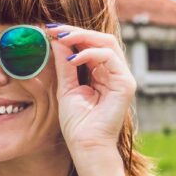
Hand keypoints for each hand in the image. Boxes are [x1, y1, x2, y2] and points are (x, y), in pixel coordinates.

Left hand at [45, 24, 135, 156]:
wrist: (86, 145)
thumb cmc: (77, 123)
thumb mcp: (66, 87)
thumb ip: (64, 64)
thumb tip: (56, 40)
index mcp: (101, 72)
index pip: (89, 44)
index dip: (71, 34)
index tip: (49, 30)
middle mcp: (113, 72)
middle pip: (99, 39)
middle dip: (76, 31)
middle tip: (54, 29)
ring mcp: (122, 77)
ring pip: (107, 42)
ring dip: (82, 37)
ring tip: (62, 38)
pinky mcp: (126, 83)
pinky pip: (110, 57)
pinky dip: (91, 53)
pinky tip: (73, 59)